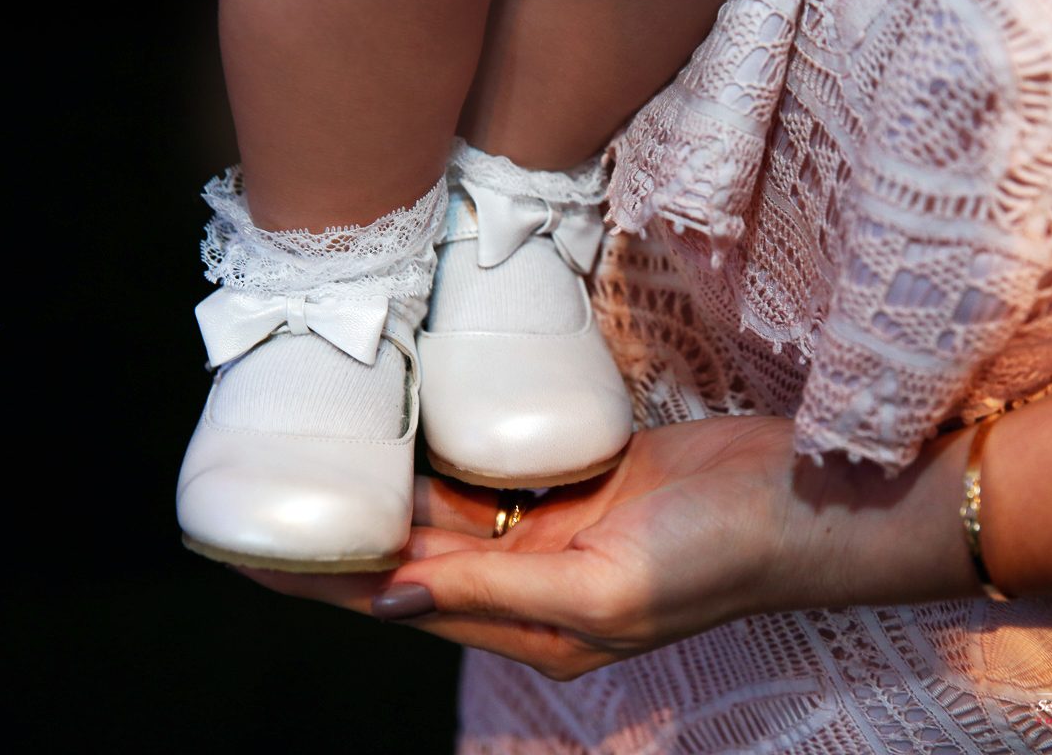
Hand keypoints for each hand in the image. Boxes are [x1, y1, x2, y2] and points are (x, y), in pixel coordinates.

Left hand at [243, 416, 842, 679]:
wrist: (801, 497)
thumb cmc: (719, 555)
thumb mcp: (603, 589)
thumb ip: (494, 592)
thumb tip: (387, 602)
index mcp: (532, 627)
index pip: (400, 604)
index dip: (324, 582)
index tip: (250, 553)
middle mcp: (531, 582)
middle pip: (410, 556)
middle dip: (340, 531)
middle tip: (262, 489)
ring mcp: (552, 529)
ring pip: (443, 510)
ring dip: (384, 488)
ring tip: (313, 453)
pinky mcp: (575, 483)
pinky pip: (490, 469)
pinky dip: (441, 453)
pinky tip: (399, 425)